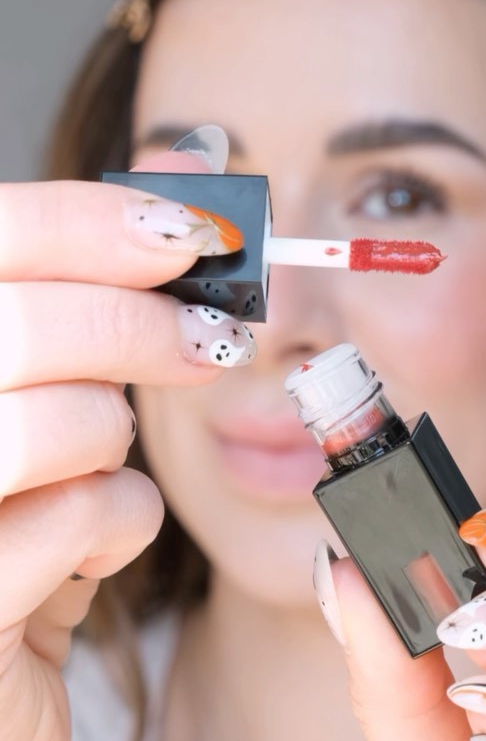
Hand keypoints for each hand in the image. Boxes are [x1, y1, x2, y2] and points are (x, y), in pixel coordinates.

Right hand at [0, 151, 253, 740]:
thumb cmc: (6, 536)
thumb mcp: (33, 411)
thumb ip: (84, 308)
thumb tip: (183, 190)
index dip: (89, 222)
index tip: (186, 235)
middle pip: (28, 324)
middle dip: (144, 327)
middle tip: (209, 344)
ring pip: (61, 421)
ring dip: (116, 443)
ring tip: (103, 468)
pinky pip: (80, 518)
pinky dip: (119, 524)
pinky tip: (91, 550)